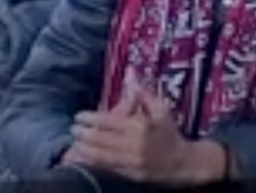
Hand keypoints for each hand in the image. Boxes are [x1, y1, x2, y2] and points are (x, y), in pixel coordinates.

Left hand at [67, 82, 226, 185]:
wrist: (183, 163)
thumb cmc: (171, 134)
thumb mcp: (162, 111)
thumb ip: (145, 96)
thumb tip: (133, 80)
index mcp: (139, 127)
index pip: (108, 122)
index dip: (90, 119)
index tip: (78, 116)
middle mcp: (133, 145)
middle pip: (100, 139)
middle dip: (82, 134)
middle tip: (72, 129)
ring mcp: (130, 162)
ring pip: (100, 156)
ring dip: (83, 150)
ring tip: (72, 144)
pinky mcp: (129, 175)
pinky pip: (106, 168)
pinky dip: (92, 164)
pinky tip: (81, 160)